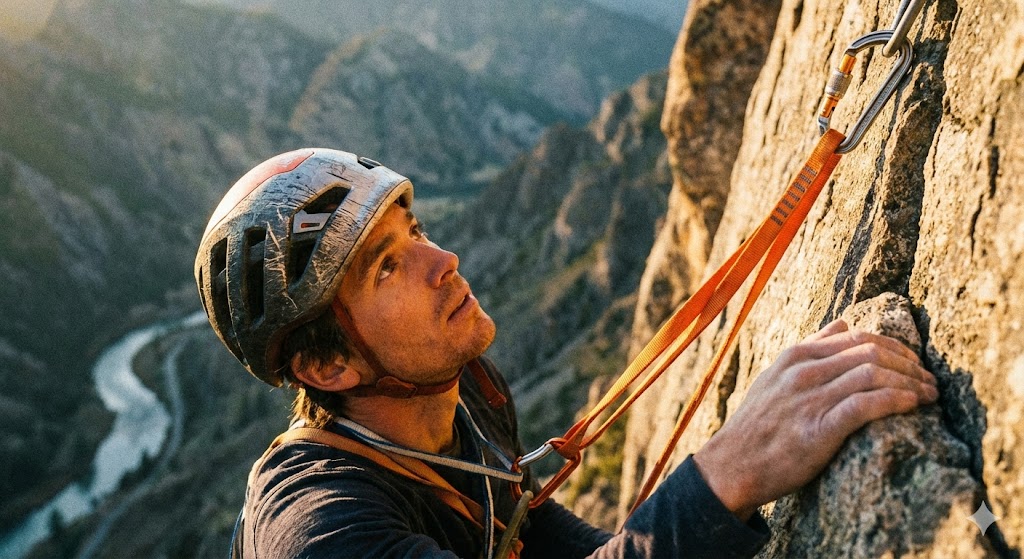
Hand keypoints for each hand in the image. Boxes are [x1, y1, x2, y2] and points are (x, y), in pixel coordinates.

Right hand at [692, 319, 937, 520]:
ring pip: (873, 374)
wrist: (732, 465)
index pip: (858, 337)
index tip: (913, 362)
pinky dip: (896, 400)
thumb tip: (843, 323)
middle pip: (871, 352)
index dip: (894, 346)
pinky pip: (866, 404)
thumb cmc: (757, 424)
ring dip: (910, 382)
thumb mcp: (774, 376)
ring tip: (929, 395)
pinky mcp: (819, 429)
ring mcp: (810, 399)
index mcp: (795, 355)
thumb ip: (809, 348)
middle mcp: (804, 371)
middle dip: (909, 364)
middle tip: (930, 380)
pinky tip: (912, 405)